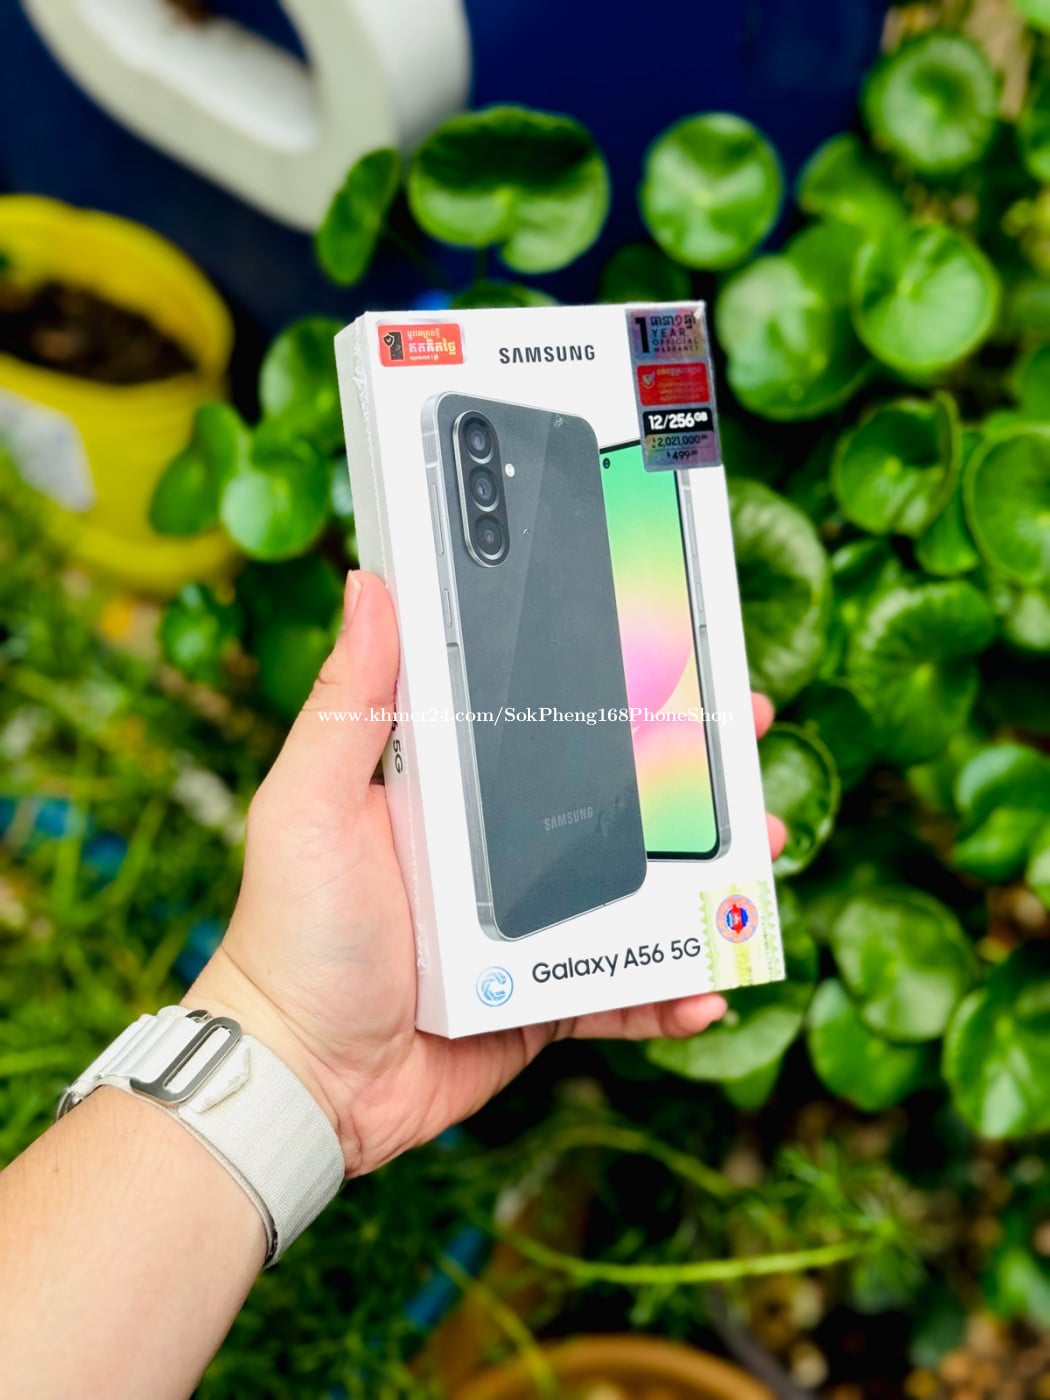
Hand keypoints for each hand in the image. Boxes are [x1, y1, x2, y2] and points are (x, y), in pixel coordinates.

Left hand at [187, 572, 785, 1176]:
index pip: (539, 716)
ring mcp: (526, 926)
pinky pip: (623, 990)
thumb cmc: (292, 931)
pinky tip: (709, 990)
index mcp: (449, 789)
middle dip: (684, 766)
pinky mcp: (543, 997)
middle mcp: (495, 850)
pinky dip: (670, 992)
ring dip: (704, 874)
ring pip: (635, 891)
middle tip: (743, 732)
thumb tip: (369, 583)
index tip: (671, 647)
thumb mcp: (309, 803)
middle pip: (608, 796)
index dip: (607, 682)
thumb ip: (348, 703)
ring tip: (761, 847)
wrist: (301, 1077)